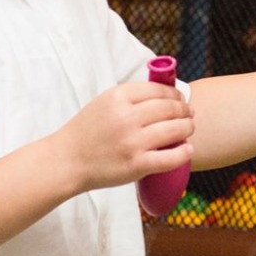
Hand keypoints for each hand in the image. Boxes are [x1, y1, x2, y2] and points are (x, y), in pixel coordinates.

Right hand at [55, 80, 193, 192]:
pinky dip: (184, 153)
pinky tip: (188, 150)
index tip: (180, 99)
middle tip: (189, 114)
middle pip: (170, 108)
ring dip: (188, 128)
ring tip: (188, 129)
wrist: (66, 161)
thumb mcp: (104, 103)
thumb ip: (131, 97)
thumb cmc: (87, 132)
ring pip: (175, 130)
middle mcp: (126, 117)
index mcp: (118, 97)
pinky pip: (171, 158)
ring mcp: (132, 142)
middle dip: (185, 110)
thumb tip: (166, 95)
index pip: (159, 90)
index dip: (175, 94)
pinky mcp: (136, 165)